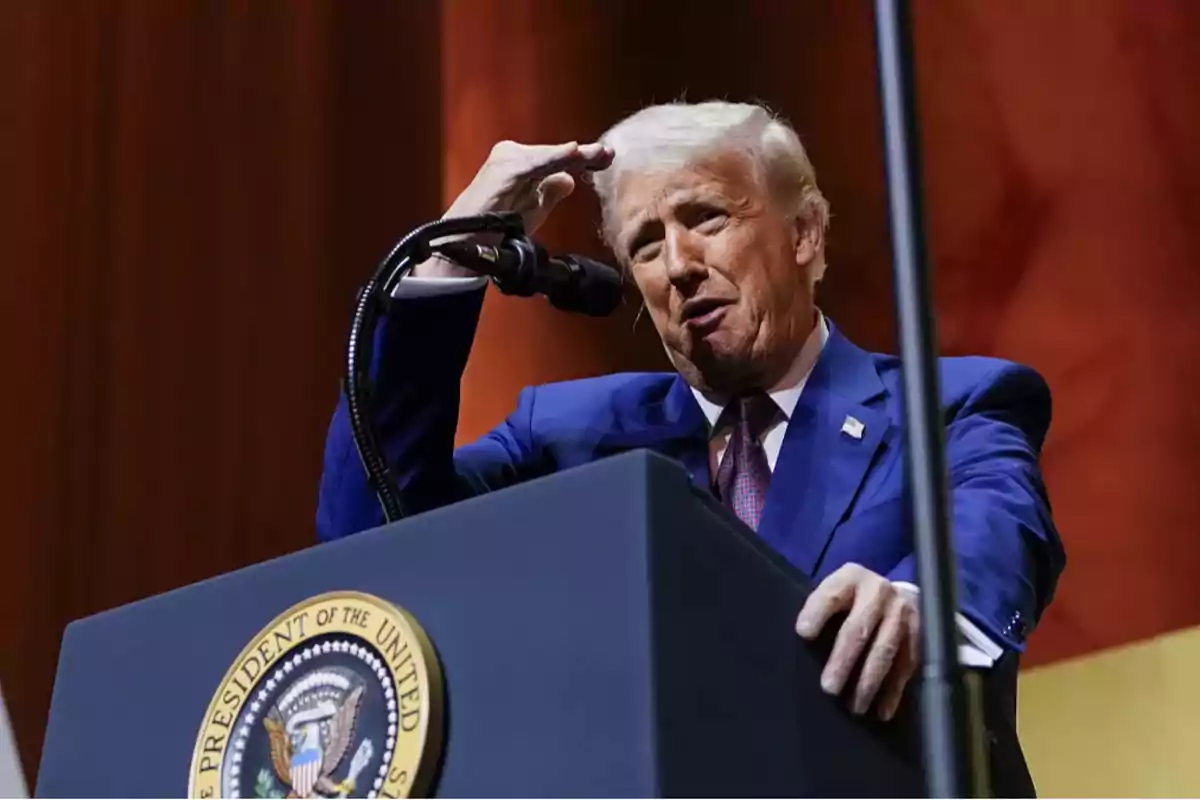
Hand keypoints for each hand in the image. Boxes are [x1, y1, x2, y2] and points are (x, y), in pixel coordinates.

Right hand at [414, 140, 612, 277]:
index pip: (557, 158)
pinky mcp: (501, 171)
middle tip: (609, 154)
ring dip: (573, 155)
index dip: (584, 158)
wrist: (466, 245)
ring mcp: (505, 161)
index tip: (607, 158)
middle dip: (584, 155)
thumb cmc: (496, 229)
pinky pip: (532, 164)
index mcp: (519, 163)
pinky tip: (573, 154)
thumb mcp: (531, 209)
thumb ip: (548, 193)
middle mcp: (511, 155)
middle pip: (554, 154)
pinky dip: (553, 158)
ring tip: (598, 153)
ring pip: (547, 157)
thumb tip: (570, 179)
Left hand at [794, 563, 919, 720]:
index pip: (832, 595)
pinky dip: (895, 690)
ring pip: (885, 650)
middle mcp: (879, 592)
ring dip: (869, 681)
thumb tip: (805, 642)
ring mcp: (902, 613)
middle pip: (859, 628)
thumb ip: (821, 611)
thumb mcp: (835, 593)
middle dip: (843, 660)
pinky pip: (907, 665)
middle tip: (829, 688)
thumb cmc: (852, 599)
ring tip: (855, 707)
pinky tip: (883, 710)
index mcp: (851, 578)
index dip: (817, 613)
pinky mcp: (920, 634)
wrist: (896, 594)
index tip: (803, 634)